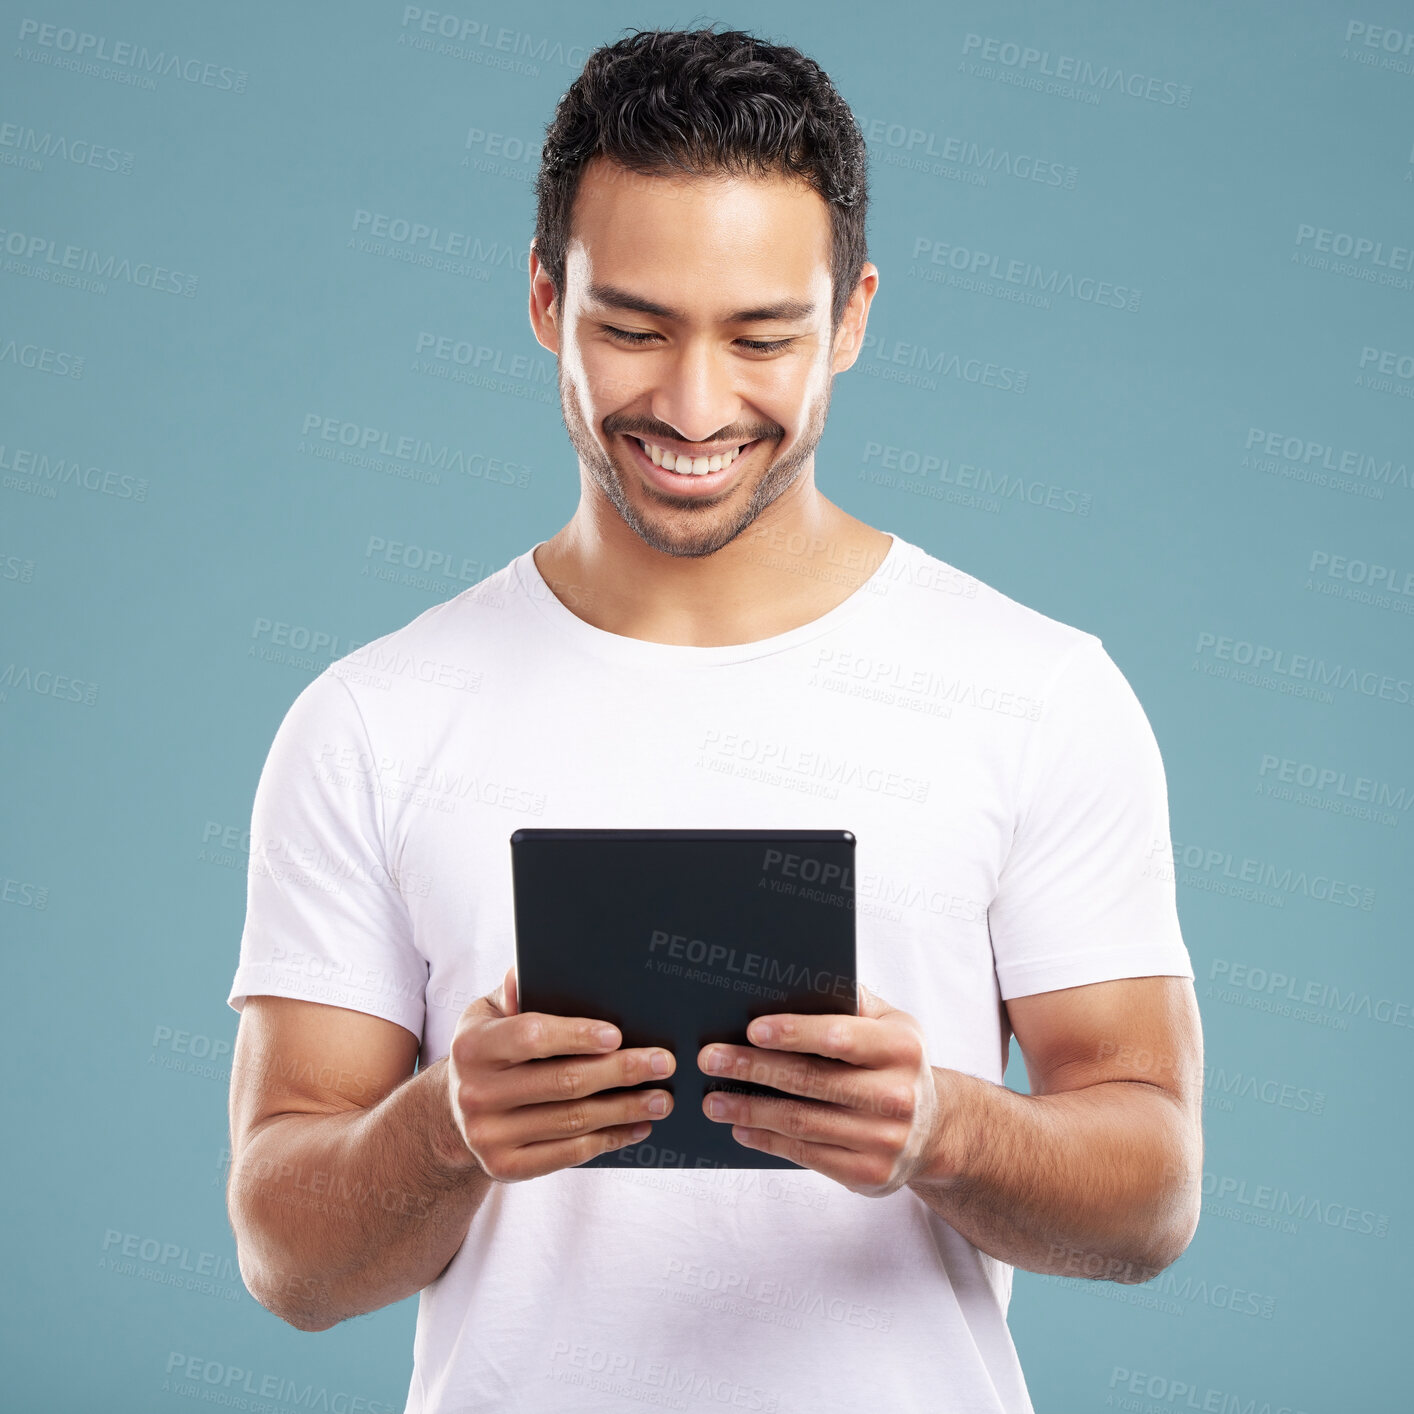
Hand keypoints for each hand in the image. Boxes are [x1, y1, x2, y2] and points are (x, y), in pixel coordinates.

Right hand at [444, 965, 675, 1181]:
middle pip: (564, 1082)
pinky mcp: (505, 1168)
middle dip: (621, 1071)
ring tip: (661, 1098)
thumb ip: (513, 991)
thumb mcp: (488, 1014)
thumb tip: (525, 972)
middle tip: (662, 1063)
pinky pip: (569, 1154)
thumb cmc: (488, 1050)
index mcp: (473, 1046)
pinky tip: (637, 1126)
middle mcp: (476, 1092)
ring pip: (573, 1120)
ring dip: (625, 1109)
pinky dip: (609, 1139)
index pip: (531, 1037)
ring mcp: (489, 1135)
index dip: (576, 1035)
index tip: (617, 1035)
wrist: (454, 1114)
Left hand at [696, 984, 942, 1196]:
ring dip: (749, 1109)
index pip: (838, 1037)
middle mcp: (897, 1095)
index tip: (751, 1029)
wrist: (935, 1129)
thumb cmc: (895, 1063)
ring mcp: (884, 1139)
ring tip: (712, 1100)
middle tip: (710, 1059)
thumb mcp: (890, 1024)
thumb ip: (850, 1001)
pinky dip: (767, 1140)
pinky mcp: (869, 1174)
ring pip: (802, 1122)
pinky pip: (806, 1154)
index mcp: (901, 1048)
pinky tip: (740, 1127)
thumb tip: (792, 980)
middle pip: (810, 1080)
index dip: (793, 1033)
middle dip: (753, 1068)